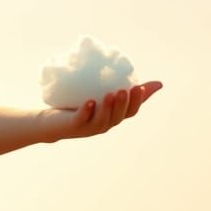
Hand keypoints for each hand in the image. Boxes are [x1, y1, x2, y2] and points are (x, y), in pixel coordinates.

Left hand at [38, 81, 162, 142]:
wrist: (52, 122)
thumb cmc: (81, 107)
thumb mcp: (103, 96)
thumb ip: (124, 88)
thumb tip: (159, 83)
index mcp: (113, 117)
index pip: (130, 112)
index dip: (137, 102)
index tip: (140, 87)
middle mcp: (104, 124)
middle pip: (118, 117)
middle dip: (124, 104)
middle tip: (126, 89)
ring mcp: (88, 127)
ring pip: (102, 120)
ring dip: (108, 107)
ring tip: (111, 93)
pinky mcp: (73, 126)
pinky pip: (81, 119)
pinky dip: (87, 110)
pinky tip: (90, 101)